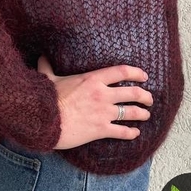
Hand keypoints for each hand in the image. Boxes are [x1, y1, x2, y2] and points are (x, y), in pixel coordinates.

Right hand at [37, 55, 153, 150]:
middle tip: (149, 99)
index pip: (121, 72)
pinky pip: (122, 131)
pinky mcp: (101, 129)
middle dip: (145, 96)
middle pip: (133, 93)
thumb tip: (41, 58)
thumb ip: (47, 68)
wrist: (45, 121)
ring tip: (146, 115)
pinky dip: (131, 133)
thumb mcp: (48, 79)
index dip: (136, 73)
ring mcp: (104, 112)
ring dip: (142, 114)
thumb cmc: (47, 99)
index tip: (144, 76)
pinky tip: (135, 133)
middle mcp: (103, 94)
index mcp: (93, 79)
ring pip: (131, 112)